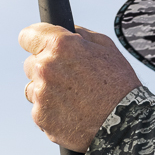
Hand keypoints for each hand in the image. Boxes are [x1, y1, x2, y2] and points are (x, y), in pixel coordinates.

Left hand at [19, 23, 141, 151]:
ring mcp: (41, 95)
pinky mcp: (41, 117)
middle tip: (69, 80)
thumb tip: (64, 30)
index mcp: (60, 46)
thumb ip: (80, 34)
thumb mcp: (106, 47)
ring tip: (73, 100)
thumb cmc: (119, 84)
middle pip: (31, 64)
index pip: (27, 36)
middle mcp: (45, 68)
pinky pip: (40, 111)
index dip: (34, 41)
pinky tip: (72, 114)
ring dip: (47, 92)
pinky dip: (51, 113)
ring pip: (33, 89)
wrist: (126, 124)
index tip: (39, 47)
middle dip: (46, 70)